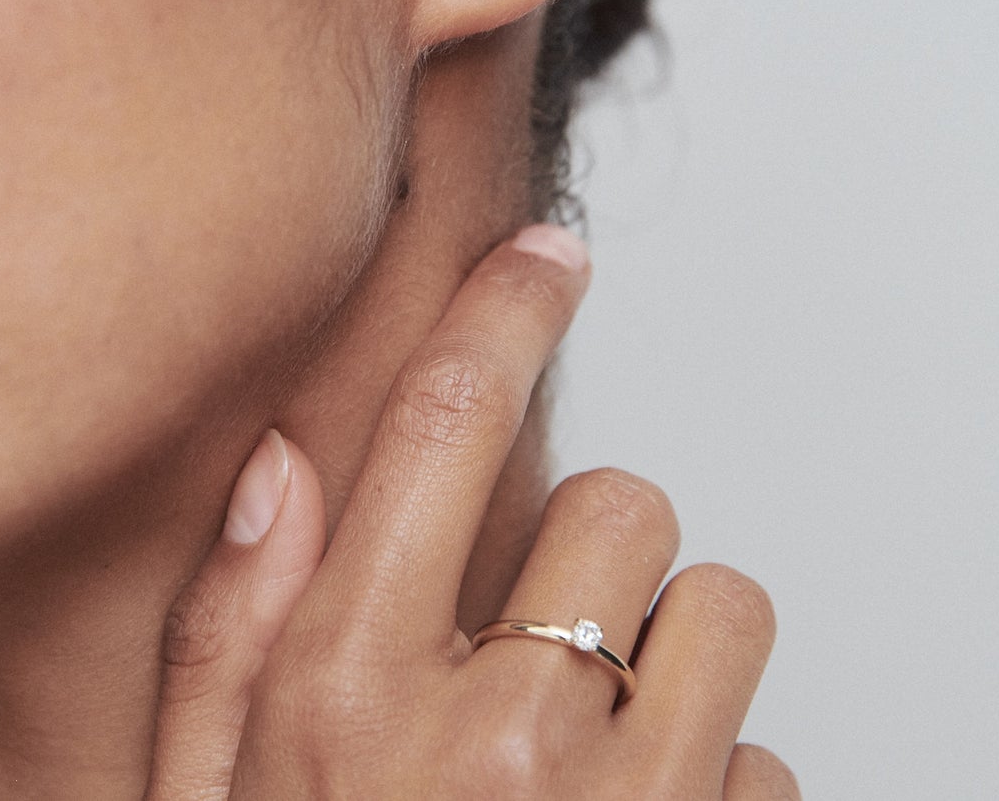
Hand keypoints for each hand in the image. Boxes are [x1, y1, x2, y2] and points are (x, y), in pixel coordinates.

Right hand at [145, 226, 797, 797]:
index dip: (503, 308)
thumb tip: (282, 468)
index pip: (441, 422)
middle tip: (538, 641)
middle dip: (594, 554)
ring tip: (594, 750)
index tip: (550, 252)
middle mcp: (493, 734)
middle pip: (622, 504)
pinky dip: (719, 791)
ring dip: (674, 661)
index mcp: (347, 689)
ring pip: (724, 612)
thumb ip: (226, 629)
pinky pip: (772, 762)